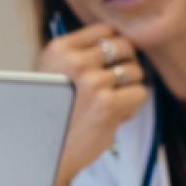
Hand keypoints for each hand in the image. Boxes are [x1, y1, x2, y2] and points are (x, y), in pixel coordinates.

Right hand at [36, 23, 148, 185]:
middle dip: (126, 67)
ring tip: (108, 106)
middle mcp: (75, 61)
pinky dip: (132, 108)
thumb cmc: (54, 115)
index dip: (113, 49)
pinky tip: (113, 118)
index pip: (106, 30)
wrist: (45, 154)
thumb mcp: (54, 74)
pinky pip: (140, 93)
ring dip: (128, 90)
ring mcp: (92, 81)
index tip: (105, 66)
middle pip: (126, 47)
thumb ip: (79, 54)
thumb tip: (122, 41)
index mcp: (59, 49)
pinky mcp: (108, 104)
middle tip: (112, 88)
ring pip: (136, 72)